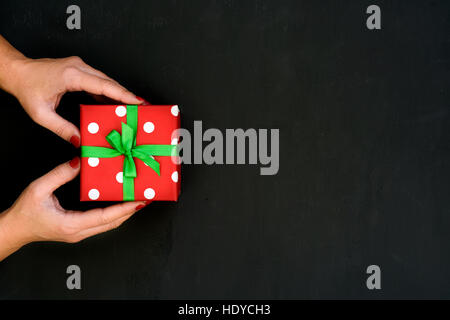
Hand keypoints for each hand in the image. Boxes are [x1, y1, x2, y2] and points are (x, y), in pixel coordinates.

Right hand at [0, 157, 149, 260]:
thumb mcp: (38, 189)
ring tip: (137, 200)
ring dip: (124, 214)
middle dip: (131, 211)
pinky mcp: (78, 232)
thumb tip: (79, 161)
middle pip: (113, 223)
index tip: (139, 201)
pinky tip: (120, 205)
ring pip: (109, 226)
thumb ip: (59, 174)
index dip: (124, 209)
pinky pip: (102, 224)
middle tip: (146, 198)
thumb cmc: (23, 213)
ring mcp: (79, 234)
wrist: (14, 230)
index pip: (105, 217)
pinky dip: (114, 215)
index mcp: (71, 224)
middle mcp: (79, 232)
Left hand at [8, 56, 142, 146]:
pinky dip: (109, 92)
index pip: (104, 85)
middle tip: (144, 107)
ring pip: (106, 81)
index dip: (123, 94)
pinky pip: (99, 81)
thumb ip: (62, 129)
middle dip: (128, 95)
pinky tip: (116, 104)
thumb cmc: (26, 88)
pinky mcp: (80, 70)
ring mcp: (80, 66)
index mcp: (71, 75)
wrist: (17, 71)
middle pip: (110, 82)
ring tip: (135, 107)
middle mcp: (78, 67)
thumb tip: (80, 142)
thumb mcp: (41, 114)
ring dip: (120, 94)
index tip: (138, 102)